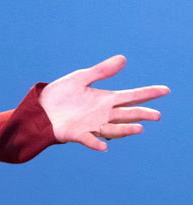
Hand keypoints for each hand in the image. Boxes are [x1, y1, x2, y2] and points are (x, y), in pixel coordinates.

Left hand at [39, 55, 169, 150]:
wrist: (38, 109)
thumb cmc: (59, 95)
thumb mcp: (79, 79)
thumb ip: (101, 71)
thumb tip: (123, 58)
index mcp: (105, 100)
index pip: (131, 96)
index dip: (148, 93)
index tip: (165, 90)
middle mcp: (102, 114)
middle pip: (127, 115)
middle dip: (142, 115)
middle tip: (157, 115)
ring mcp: (91, 126)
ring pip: (113, 129)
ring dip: (125, 130)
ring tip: (139, 128)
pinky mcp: (77, 134)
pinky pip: (89, 140)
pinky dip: (96, 143)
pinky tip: (103, 146)